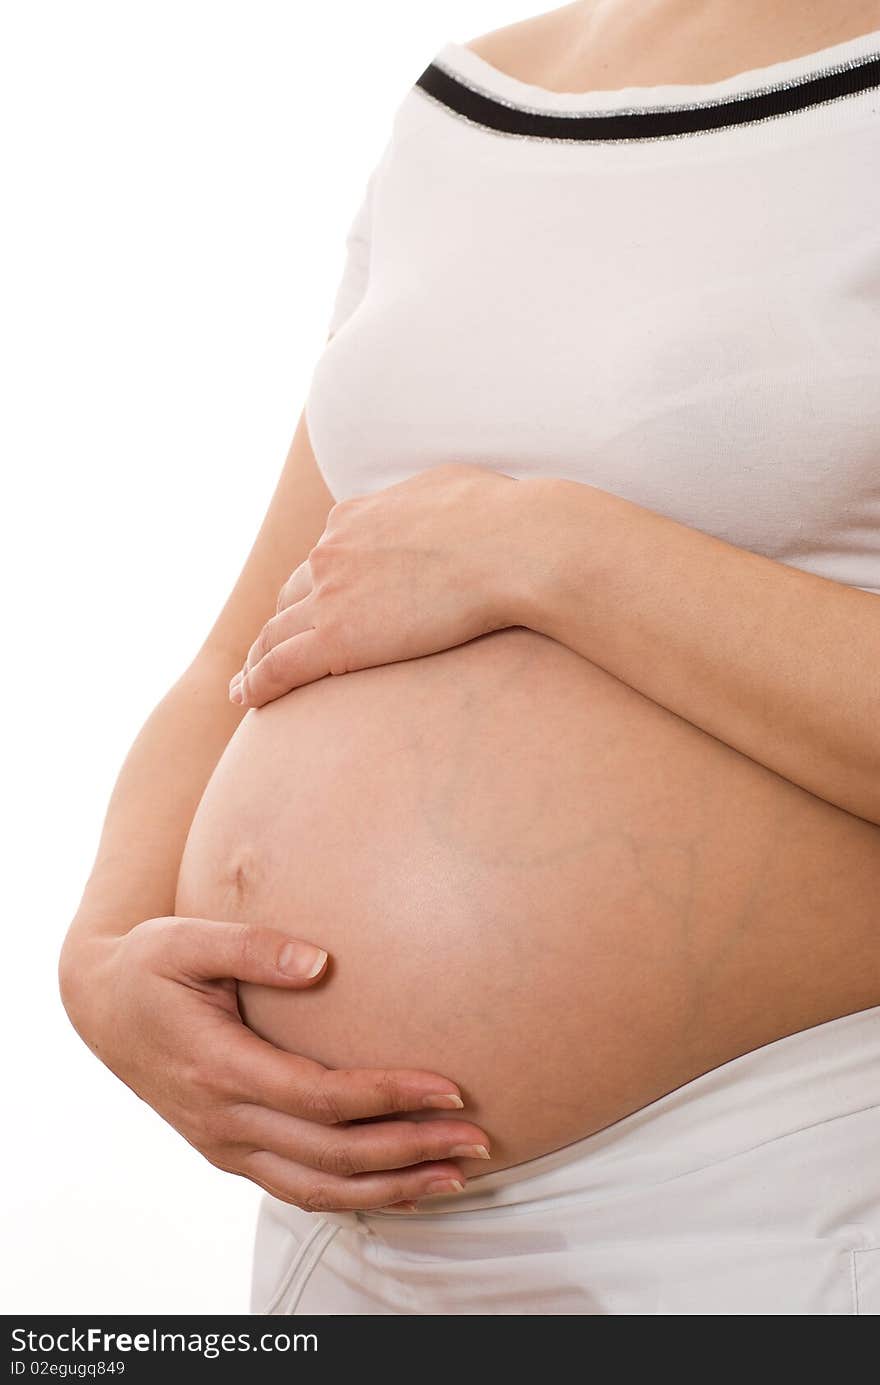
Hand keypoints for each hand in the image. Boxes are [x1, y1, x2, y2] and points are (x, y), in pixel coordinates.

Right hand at [59, 916, 489, 1210]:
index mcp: (218, 1068)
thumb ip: (253, 946)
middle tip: (476, 1138)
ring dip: (393, 1186)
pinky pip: (301, 1189)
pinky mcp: (233, 1153)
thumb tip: (321, 962)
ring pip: (320, 1189)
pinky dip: (357, 1197)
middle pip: (333, 1155)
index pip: (320, 1098)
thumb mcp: (187, 939)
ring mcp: (226, 1146)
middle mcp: (223, 1121)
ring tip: (457, 1175)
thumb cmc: (150, 965)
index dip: (387, 1097)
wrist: (102, 1008)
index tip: (447, 1087)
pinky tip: (404, 1186)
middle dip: (410, 1150)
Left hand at [229, 463, 521, 707]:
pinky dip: (258, 684)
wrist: (514, 547)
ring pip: (274, 634)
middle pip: (292, 595)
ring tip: (246, 686)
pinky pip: (281, 667)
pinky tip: (248, 701)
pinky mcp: (338, 639)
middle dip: (279, 623)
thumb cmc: (503, 519)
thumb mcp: (450, 487)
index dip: (315, 586)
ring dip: (256, 660)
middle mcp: (331, 551)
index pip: (323, 557)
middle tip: (268, 652)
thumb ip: (425, 503)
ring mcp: (330, 595)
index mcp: (354, 516)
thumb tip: (436, 509)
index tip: (316, 608)